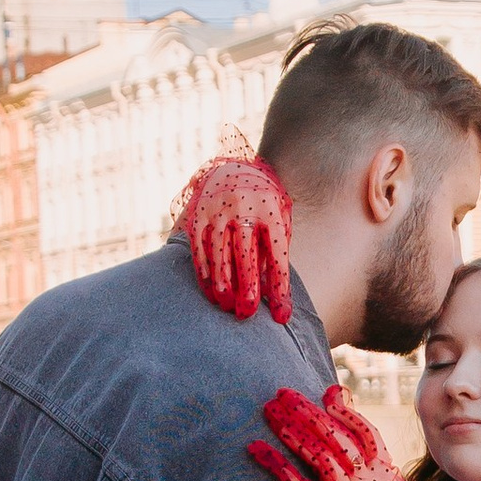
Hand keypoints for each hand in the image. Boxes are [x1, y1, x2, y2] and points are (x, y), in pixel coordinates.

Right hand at [176, 143, 292, 323]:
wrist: (237, 166)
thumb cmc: (265, 203)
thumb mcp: (280, 217)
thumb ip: (275, 248)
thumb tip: (270, 289)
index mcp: (271, 210)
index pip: (277, 254)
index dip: (279, 286)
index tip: (281, 314)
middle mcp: (244, 208)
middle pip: (245, 254)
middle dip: (246, 286)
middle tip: (246, 313)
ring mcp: (218, 209)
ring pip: (218, 252)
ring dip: (222, 283)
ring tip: (226, 305)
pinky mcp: (198, 212)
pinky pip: (198, 246)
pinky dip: (204, 271)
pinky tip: (210, 291)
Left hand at [247, 386, 436, 480]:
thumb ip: (377, 472)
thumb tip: (360, 446)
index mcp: (384, 475)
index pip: (364, 431)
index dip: (345, 409)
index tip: (328, 392)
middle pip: (334, 434)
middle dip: (307, 410)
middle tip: (283, 393)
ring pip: (317, 452)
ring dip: (290, 427)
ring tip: (269, 411)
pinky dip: (274, 464)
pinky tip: (256, 449)